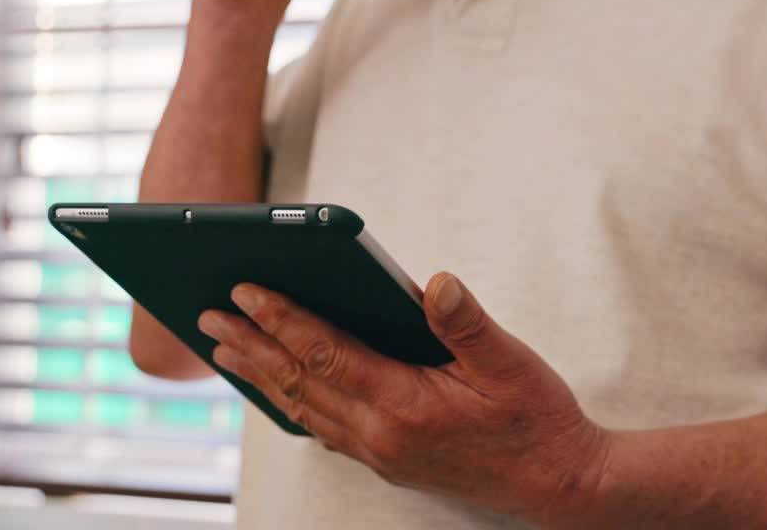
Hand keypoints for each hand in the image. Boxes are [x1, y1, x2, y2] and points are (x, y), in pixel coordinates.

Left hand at [198, 273, 612, 525]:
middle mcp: (381, 435)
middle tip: (209, 317)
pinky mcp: (389, 461)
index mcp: (405, 406)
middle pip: (299, 383)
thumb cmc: (537, 420)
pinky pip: (325, 429)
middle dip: (251, 345)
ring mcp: (381, 453)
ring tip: (227, 349)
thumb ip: (466, 323)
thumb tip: (435, 282)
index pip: (325, 354)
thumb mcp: (510, 363)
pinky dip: (293, 404)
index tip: (246, 291)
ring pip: (305, 410)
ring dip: (262, 376)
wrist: (558, 485)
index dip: (282, 319)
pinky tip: (281, 390)